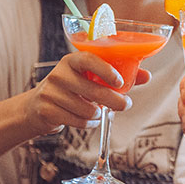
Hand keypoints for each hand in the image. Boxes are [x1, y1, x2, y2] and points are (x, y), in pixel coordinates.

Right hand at [22, 52, 149, 135]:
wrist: (38, 105)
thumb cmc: (71, 89)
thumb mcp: (90, 78)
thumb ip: (118, 76)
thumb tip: (146, 76)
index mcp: (72, 61)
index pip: (88, 59)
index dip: (105, 70)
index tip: (120, 82)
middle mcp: (59, 74)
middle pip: (92, 89)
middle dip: (114, 100)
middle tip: (125, 104)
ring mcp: (50, 92)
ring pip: (86, 109)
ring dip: (98, 114)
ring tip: (97, 111)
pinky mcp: (47, 111)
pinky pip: (77, 121)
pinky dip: (88, 124)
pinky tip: (88, 119)